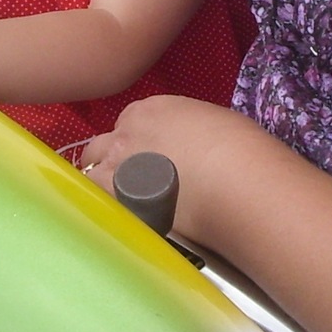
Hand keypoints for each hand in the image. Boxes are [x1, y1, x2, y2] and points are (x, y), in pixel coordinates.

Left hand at [77, 95, 264, 237]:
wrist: (234, 183)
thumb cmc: (239, 149)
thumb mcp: (212, 123)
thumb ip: (187, 130)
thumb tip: (188, 146)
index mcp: (150, 110)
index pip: (129, 123)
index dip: (136, 143)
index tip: (148, 158)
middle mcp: (125, 134)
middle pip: (101, 147)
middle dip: (112, 161)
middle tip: (134, 181)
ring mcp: (116, 168)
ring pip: (92, 175)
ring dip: (105, 186)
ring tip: (129, 206)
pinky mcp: (115, 201)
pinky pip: (98, 204)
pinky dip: (109, 210)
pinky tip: (128, 221)